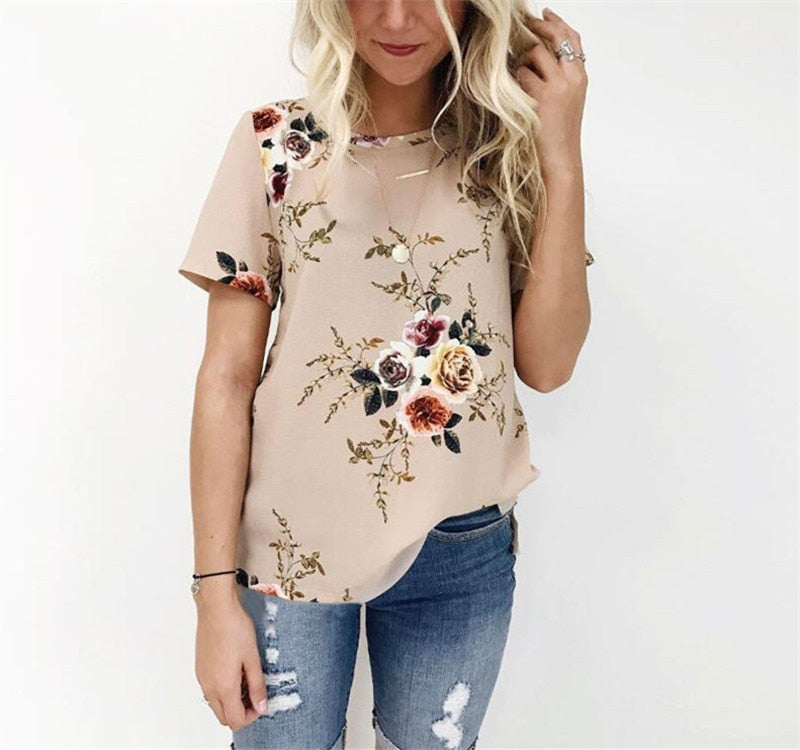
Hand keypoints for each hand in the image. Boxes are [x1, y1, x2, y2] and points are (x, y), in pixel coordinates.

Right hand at [195, 594, 268, 729]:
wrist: (216, 608)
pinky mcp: (200, 668)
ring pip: (215, 704)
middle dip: (241, 712)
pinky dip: (222, 690)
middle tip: (255, 695)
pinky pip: (210, 690)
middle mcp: (209, 686)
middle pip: (223, 716)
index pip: (235, 720)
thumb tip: (261, 705)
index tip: (261, 702)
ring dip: (231, 701)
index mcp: (223, 686)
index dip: (251, 716)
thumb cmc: (235, 628)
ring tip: (247, 680)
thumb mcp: (253, 657)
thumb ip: (257, 685)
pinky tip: (235, 671)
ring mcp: (202, 678)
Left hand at [512, 7, 587, 176]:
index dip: (557, 22)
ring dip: (522, 60)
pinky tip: (515, 91)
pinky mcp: (541, 97)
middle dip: (537, 27)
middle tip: (522, 26)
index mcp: (581, 77)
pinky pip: (521, 74)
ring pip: (535, 53)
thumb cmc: (559, 134)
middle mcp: (572, 78)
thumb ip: (562, 77)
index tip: (544, 13)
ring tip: (519, 76)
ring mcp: (557, 86)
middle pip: (555, 37)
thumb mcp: (568, 101)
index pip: (572, 38)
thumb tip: (541, 53)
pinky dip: (515, 79)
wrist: (560, 158)